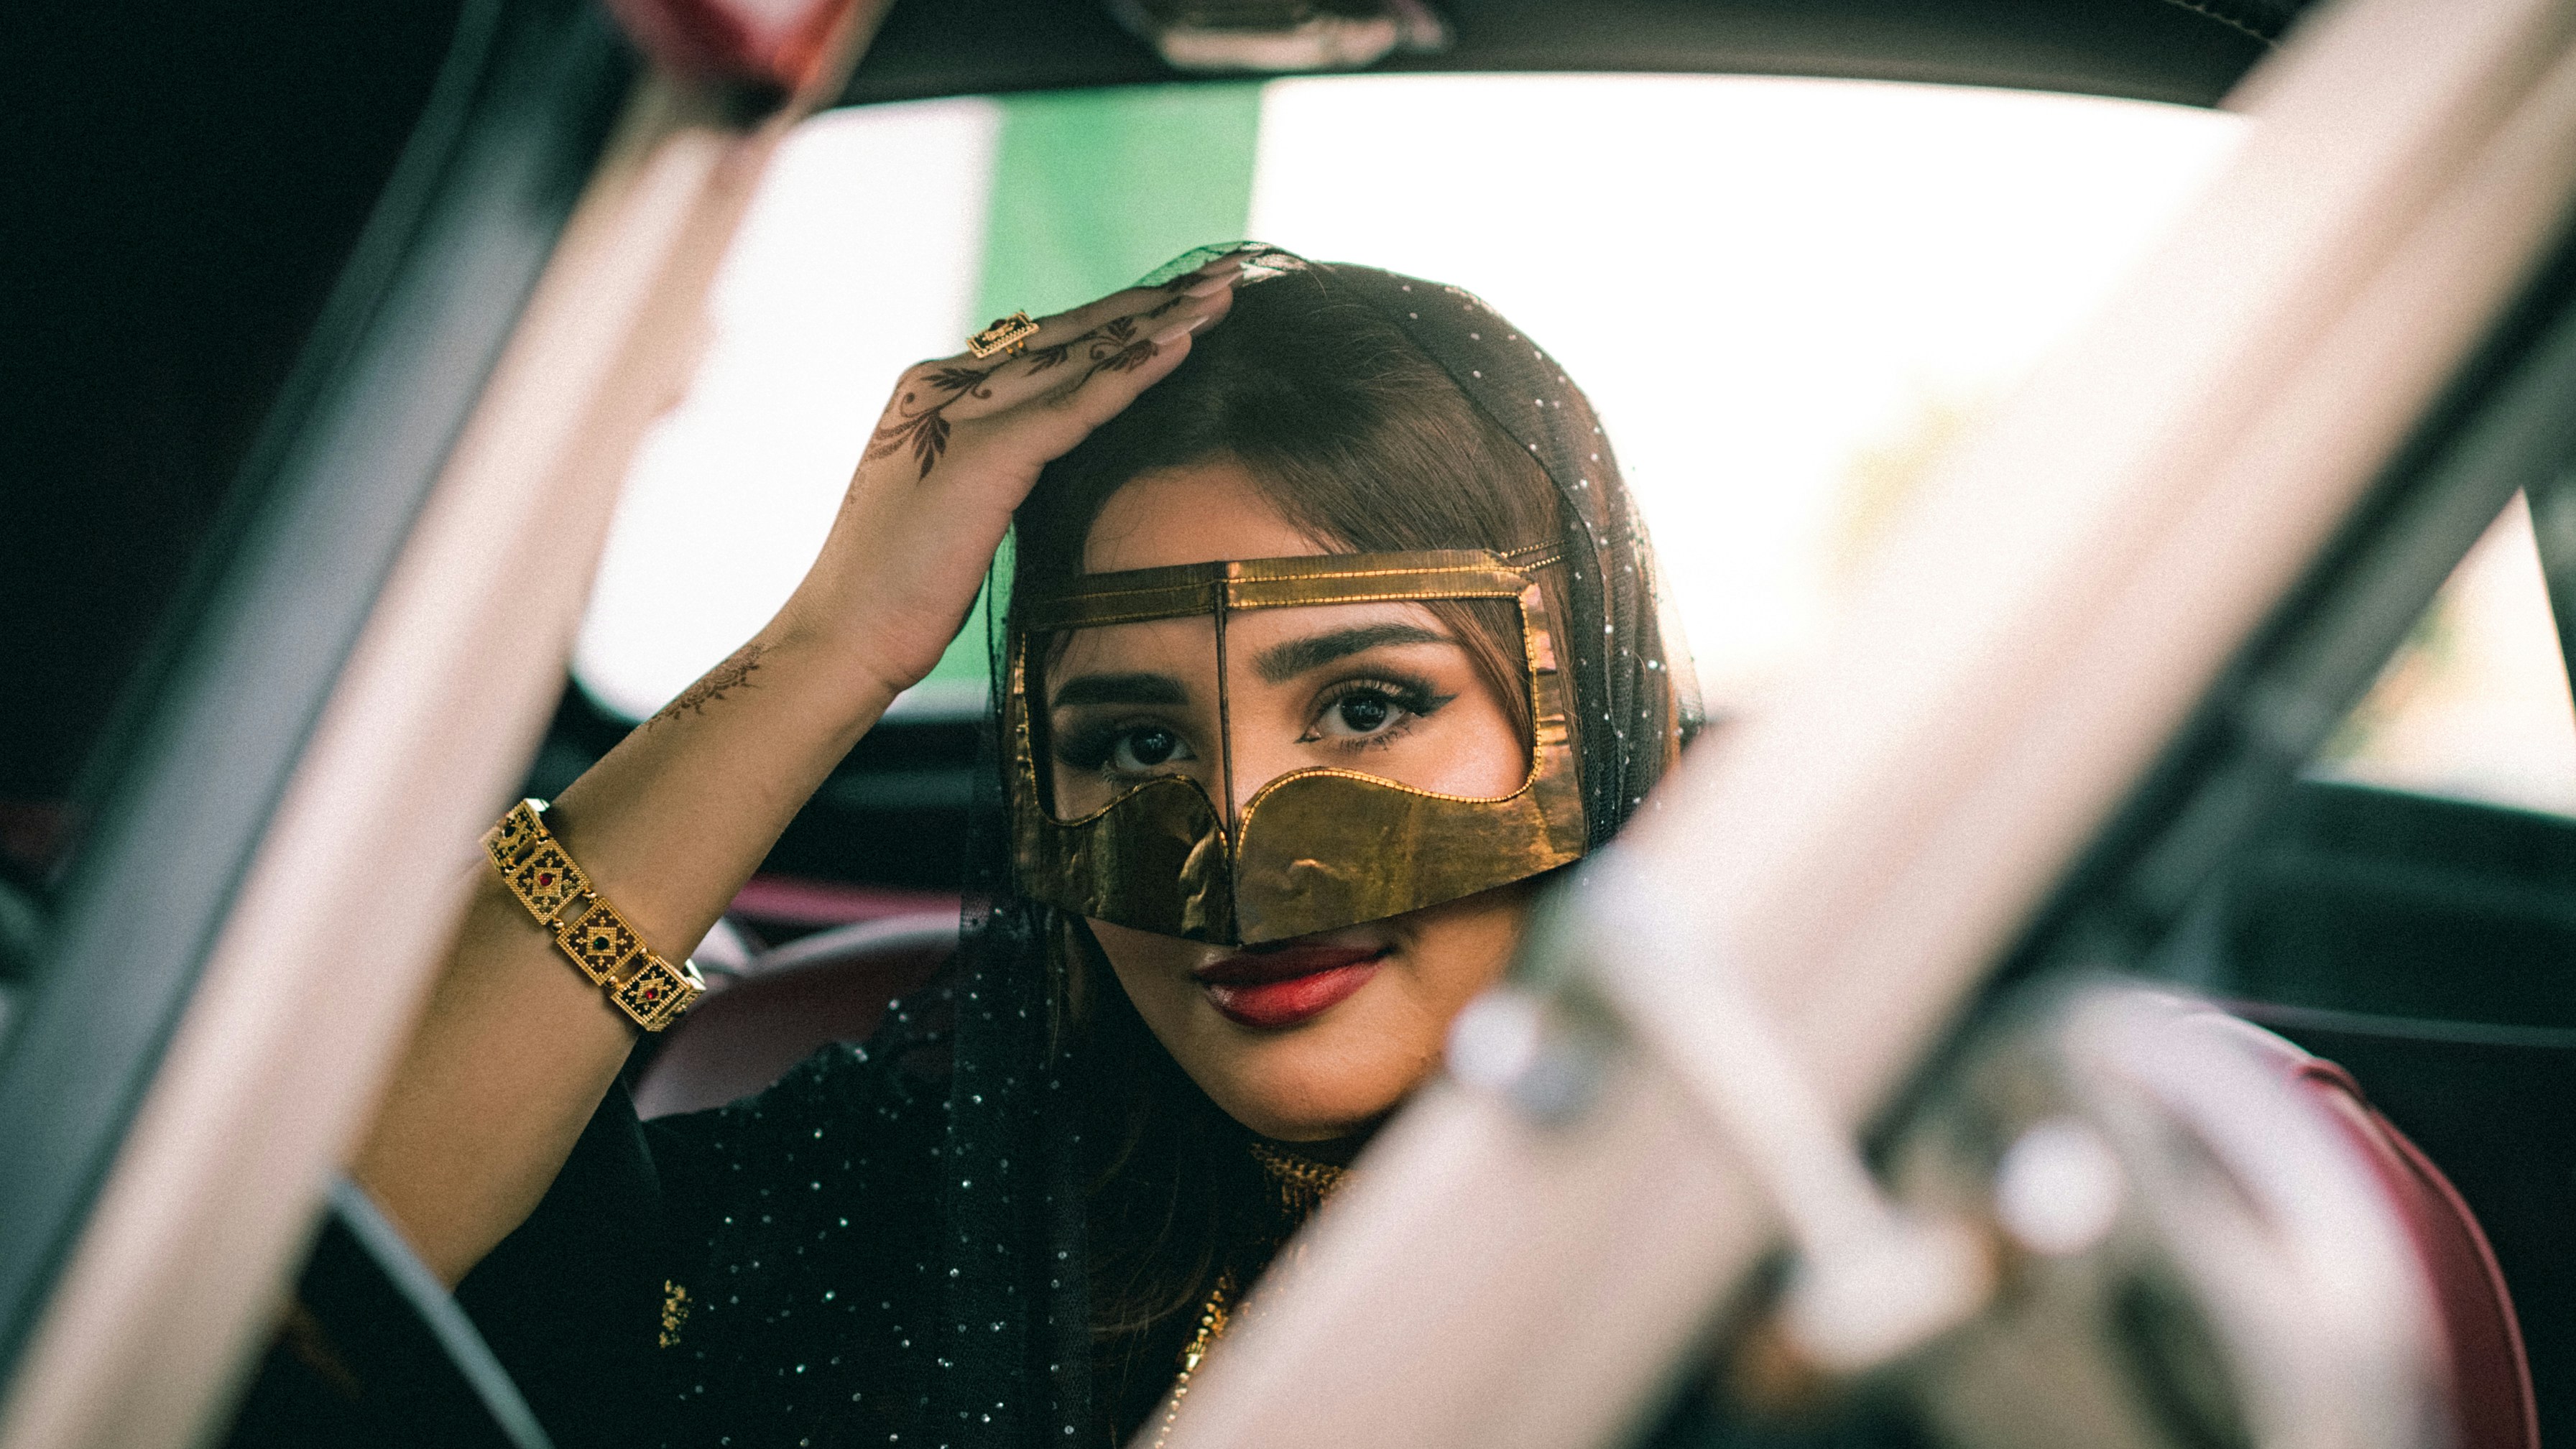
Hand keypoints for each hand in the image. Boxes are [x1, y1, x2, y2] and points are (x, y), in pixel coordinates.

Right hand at [781, 255, 1242, 703]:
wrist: (845, 634)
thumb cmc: (901, 589)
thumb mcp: (957, 505)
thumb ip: (1001, 464)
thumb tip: (1057, 458)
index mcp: (937, 392)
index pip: (1044, 342)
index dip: (1117, 319)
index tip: (1181, 302)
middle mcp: (947, 384)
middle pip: (1070, 331)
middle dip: (1152, 302)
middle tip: (1224, 275)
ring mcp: (964, 414)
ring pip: (1081, 354)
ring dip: (1160, 321)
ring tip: (1224, 294)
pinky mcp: (986, 455)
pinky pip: (1077, 404)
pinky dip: (1135, 372)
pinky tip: (1185, 343)